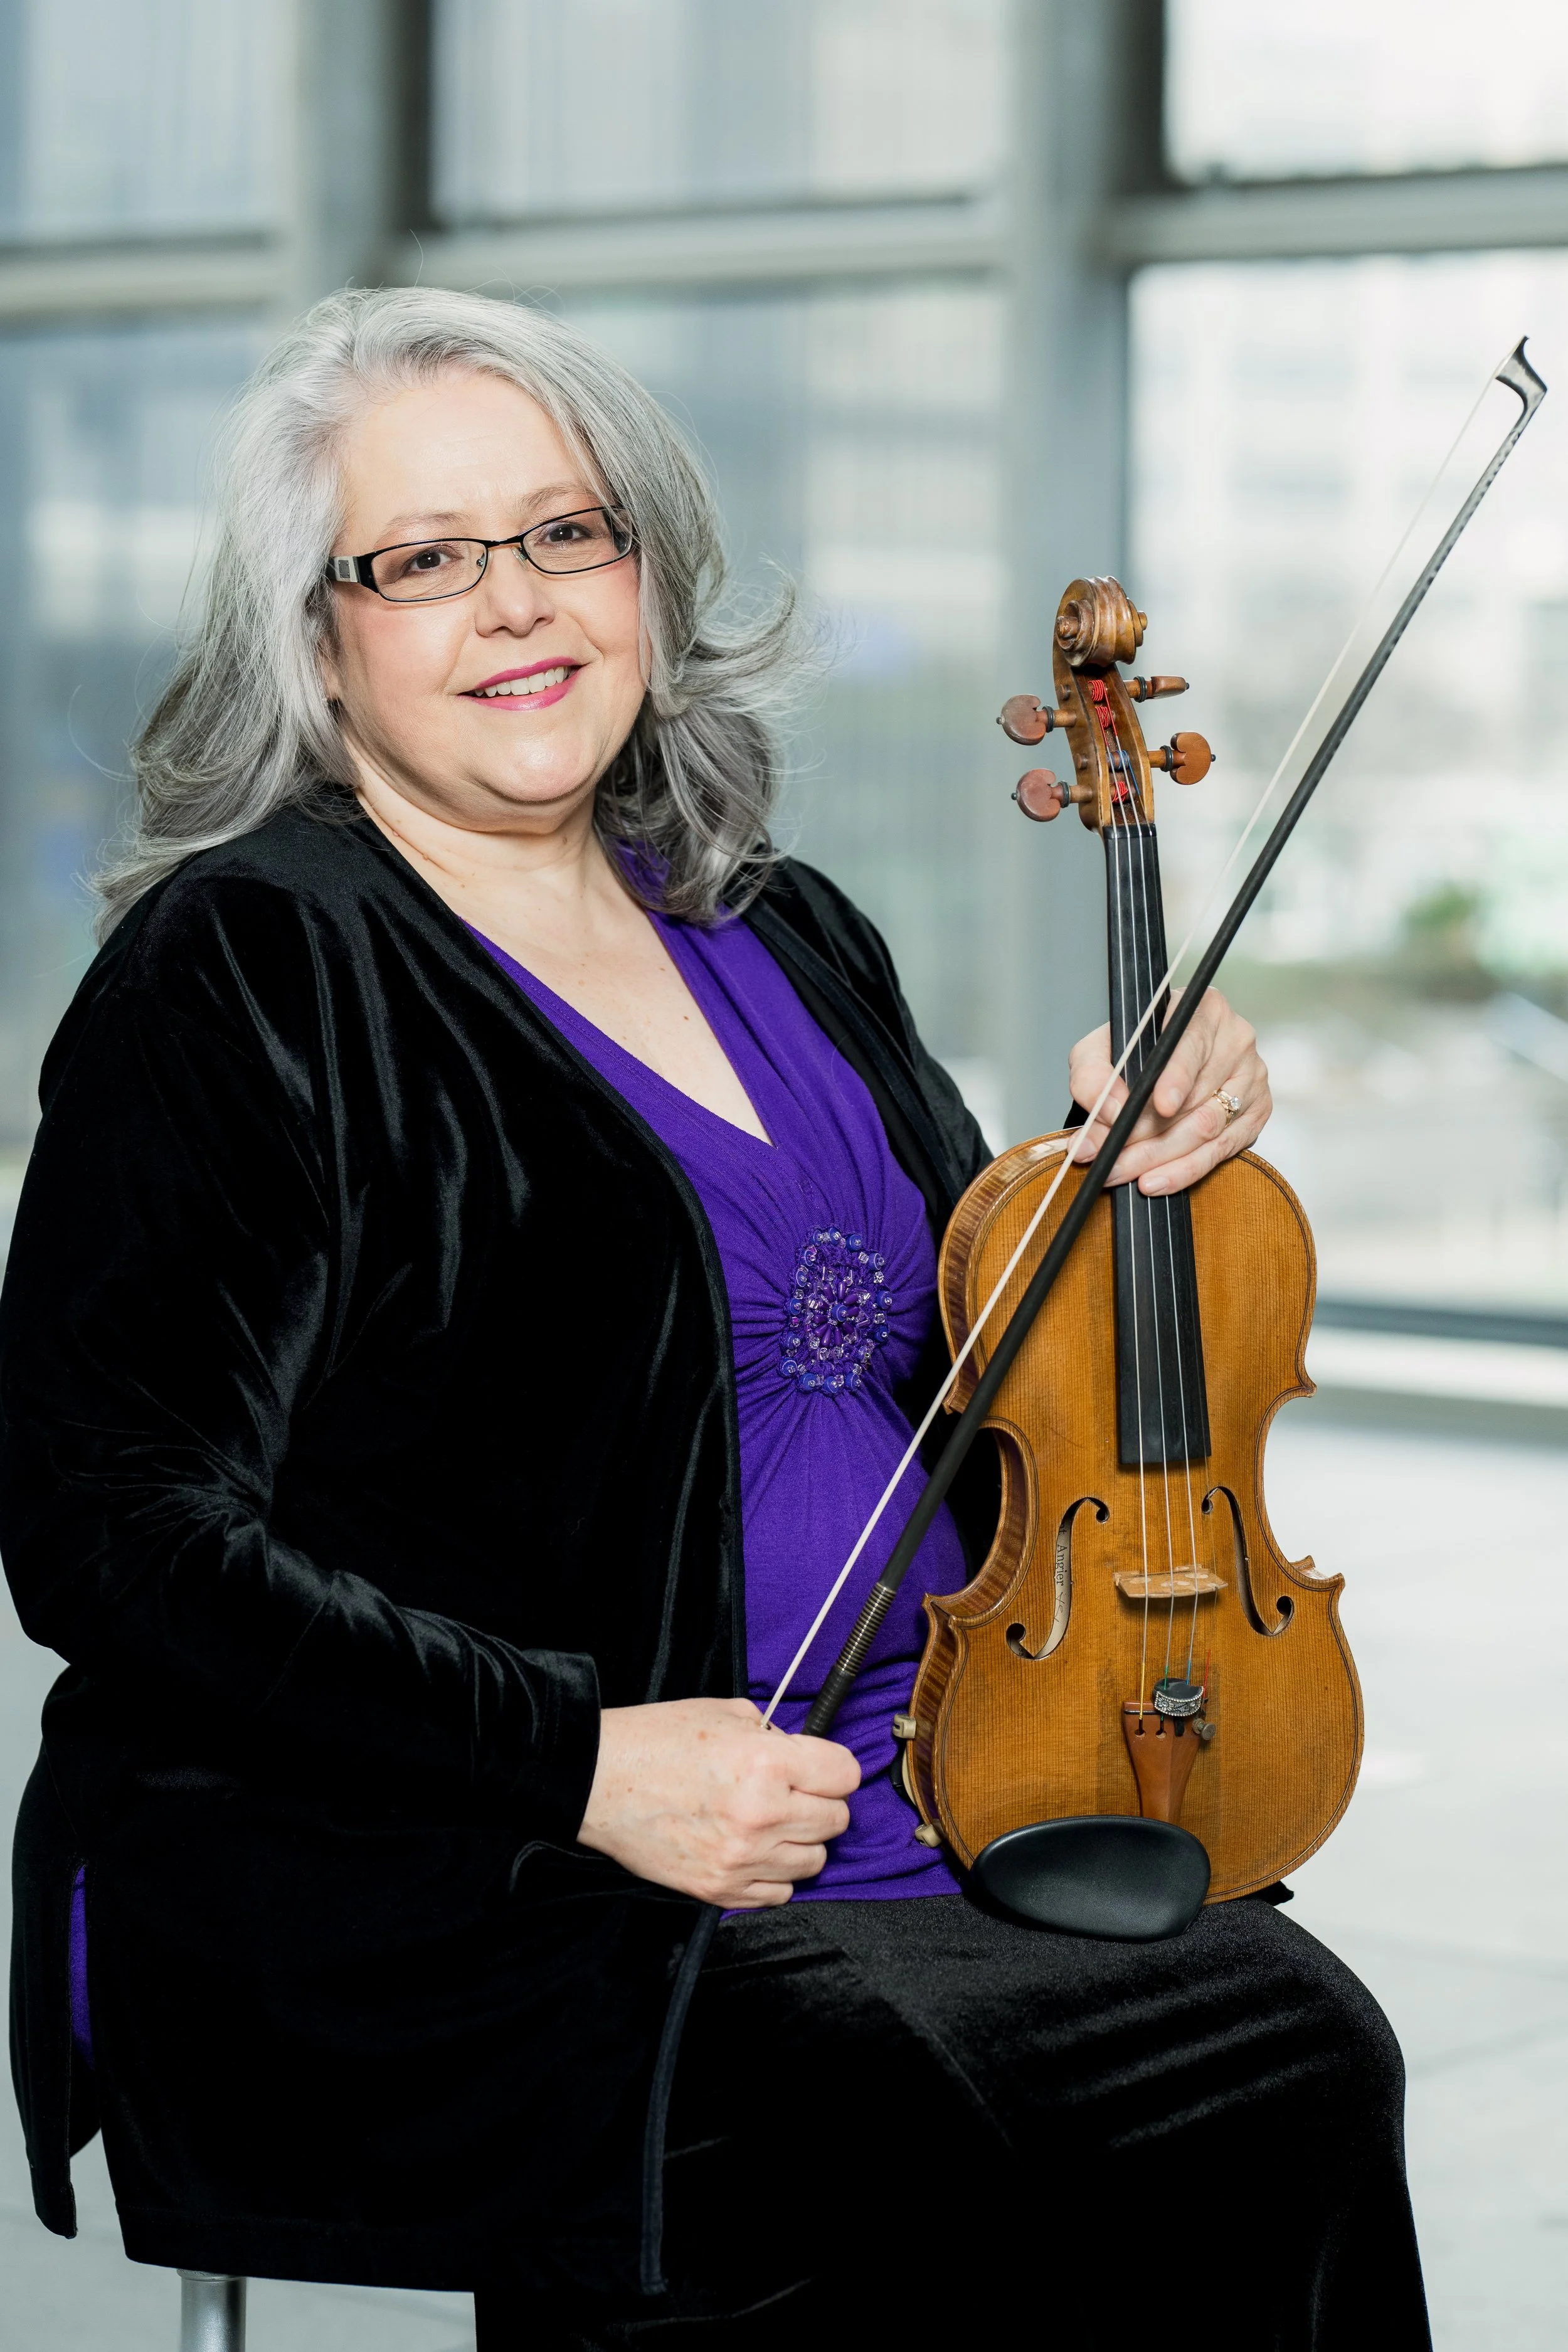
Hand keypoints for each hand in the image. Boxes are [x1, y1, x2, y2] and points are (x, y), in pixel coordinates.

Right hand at [576, 1697, 859, 1908]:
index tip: (821, 1766)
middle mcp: (761, 1816)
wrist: (597, 1779)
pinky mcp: (719, 1889)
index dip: (834, 1767)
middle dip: (820, 1801)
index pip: (845, 1775)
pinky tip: (753, 1849)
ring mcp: (741, 1858)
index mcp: (767, 1764)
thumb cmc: (656, 1740)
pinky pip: (780, 1893)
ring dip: (800, 1840)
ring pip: (814, 1860)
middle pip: (836, 1820)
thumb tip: (805, 1758)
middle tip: (793, 1791)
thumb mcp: (726, 1714)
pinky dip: (774, 1873)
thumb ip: (776, 1737)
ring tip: (770, 1821)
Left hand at [1067, 987, 1270, 1195]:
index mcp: (1201, 1010)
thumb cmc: (1131, 1051)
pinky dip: (1186, 1170)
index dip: (1177, 1076)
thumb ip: (1092, 1075)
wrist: (1155, 1065)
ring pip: (1209, 1128)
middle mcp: (1235, 1039)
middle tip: (1113, 1158)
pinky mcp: (1256, 1112)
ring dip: (1163, 1158)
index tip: (1161, 1106)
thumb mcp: (1098, 1051)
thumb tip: (1110, 1112)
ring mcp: (1251, 1077)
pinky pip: (1223, 1149)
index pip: (1192, 1043)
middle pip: (1196, 1096)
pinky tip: (1158, 1180)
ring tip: (1125, 1173)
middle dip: (1149, 1135)